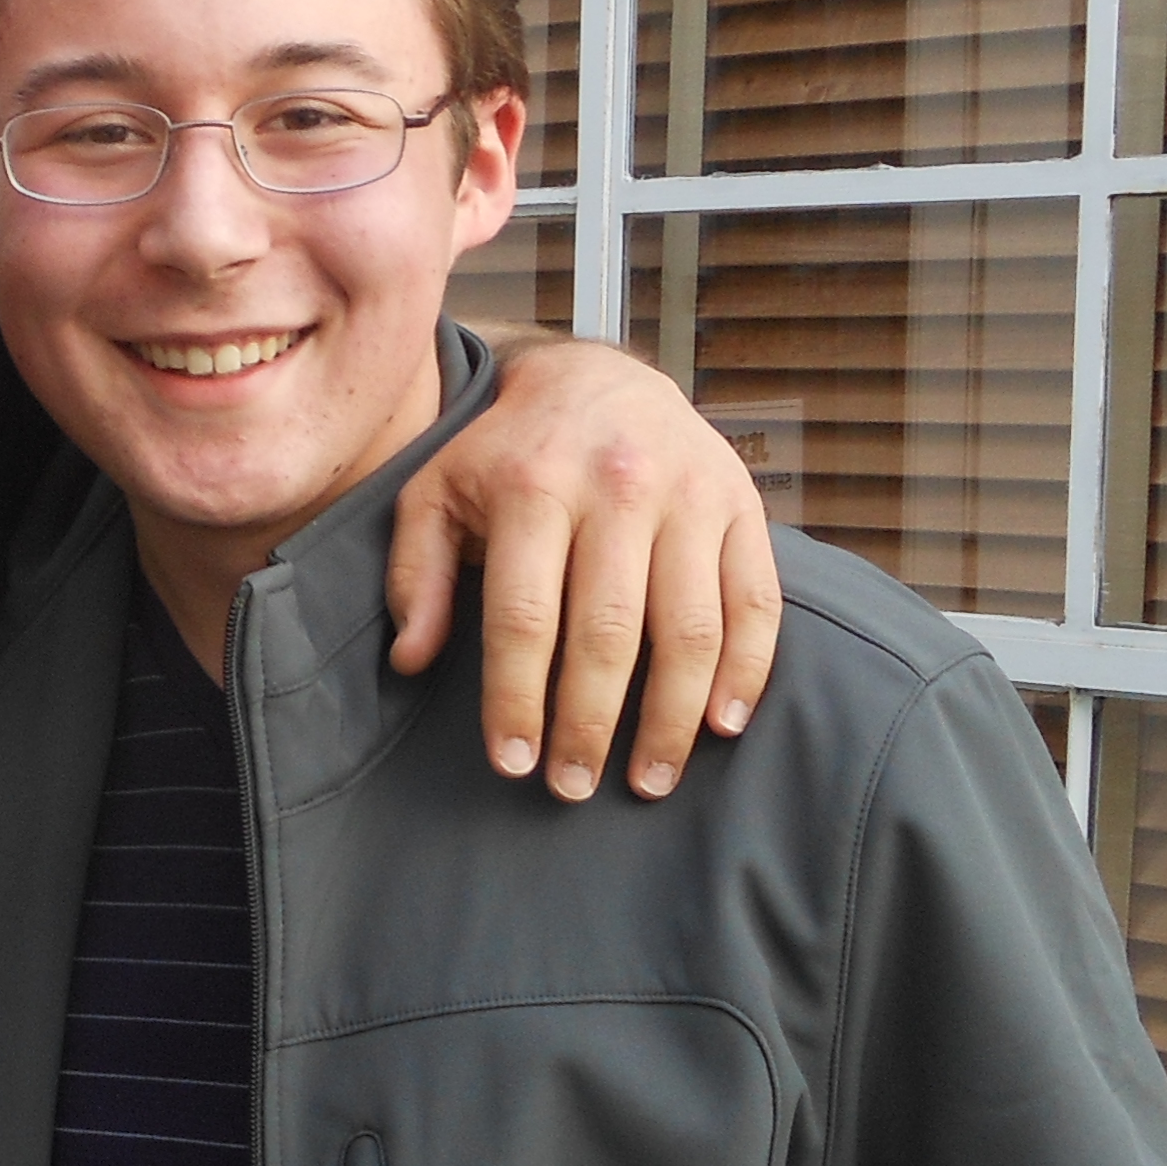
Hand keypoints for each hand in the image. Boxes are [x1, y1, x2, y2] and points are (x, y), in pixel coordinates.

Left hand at [387, 337, 776, 801]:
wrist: (595, 377)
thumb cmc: (506, 455)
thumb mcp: (437, 493)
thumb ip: (418, 574)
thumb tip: (410, 661)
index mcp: (533, 485)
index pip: (525, 616)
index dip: (518, 700)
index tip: (513, 765)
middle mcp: (618, 486)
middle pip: (610, 632)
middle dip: (590, 724)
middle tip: (574, 787)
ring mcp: (690, 494)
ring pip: (690, 627)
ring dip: (671, 718)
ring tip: (648, 780)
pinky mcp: (741, 504)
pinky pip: (755, 601)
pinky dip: (746, 671)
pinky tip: (720, 726)